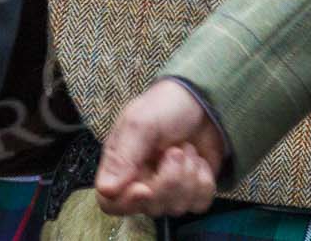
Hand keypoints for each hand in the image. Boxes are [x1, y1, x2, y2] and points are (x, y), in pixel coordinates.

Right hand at [93, 79, 226, 216]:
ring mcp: (168, 189)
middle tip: (175, 151)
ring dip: (188, 176)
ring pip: (176, 207)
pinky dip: (203, 182)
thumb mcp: (140, 123)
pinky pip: (198, 204)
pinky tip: (198, 161)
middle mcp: (141, 181)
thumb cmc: (165, 106)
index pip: (111, 202)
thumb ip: (122, 156)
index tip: (145, 189)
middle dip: (169, 180)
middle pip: (149, 207)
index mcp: (120, 166)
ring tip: (186, 149)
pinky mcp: (192, 192)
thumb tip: (106, 189)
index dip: (127, 202)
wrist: (203, 102)